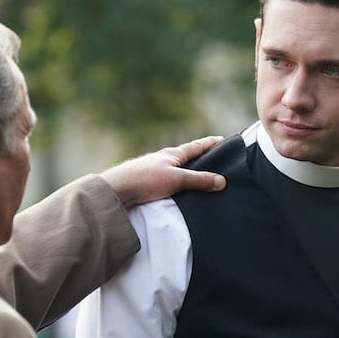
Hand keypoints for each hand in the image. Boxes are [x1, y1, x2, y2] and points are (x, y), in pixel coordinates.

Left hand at [100, 136, 225, 207]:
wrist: (115, 193)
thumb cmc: (144, 180)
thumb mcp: (176, 179)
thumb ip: (199, 180)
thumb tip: (222, 181)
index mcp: (171, 155)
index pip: (196, 147)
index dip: (210, 144)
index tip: (223, 140)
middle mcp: (163, 162)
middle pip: (187, 159)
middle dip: (201, 161)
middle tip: (217, 163)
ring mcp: (155, 174)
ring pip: (177, 174)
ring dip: (189, 177)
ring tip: (203, 184)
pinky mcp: (148, 188)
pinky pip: (169, 187)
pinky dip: (179, 189)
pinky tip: (183, 198)